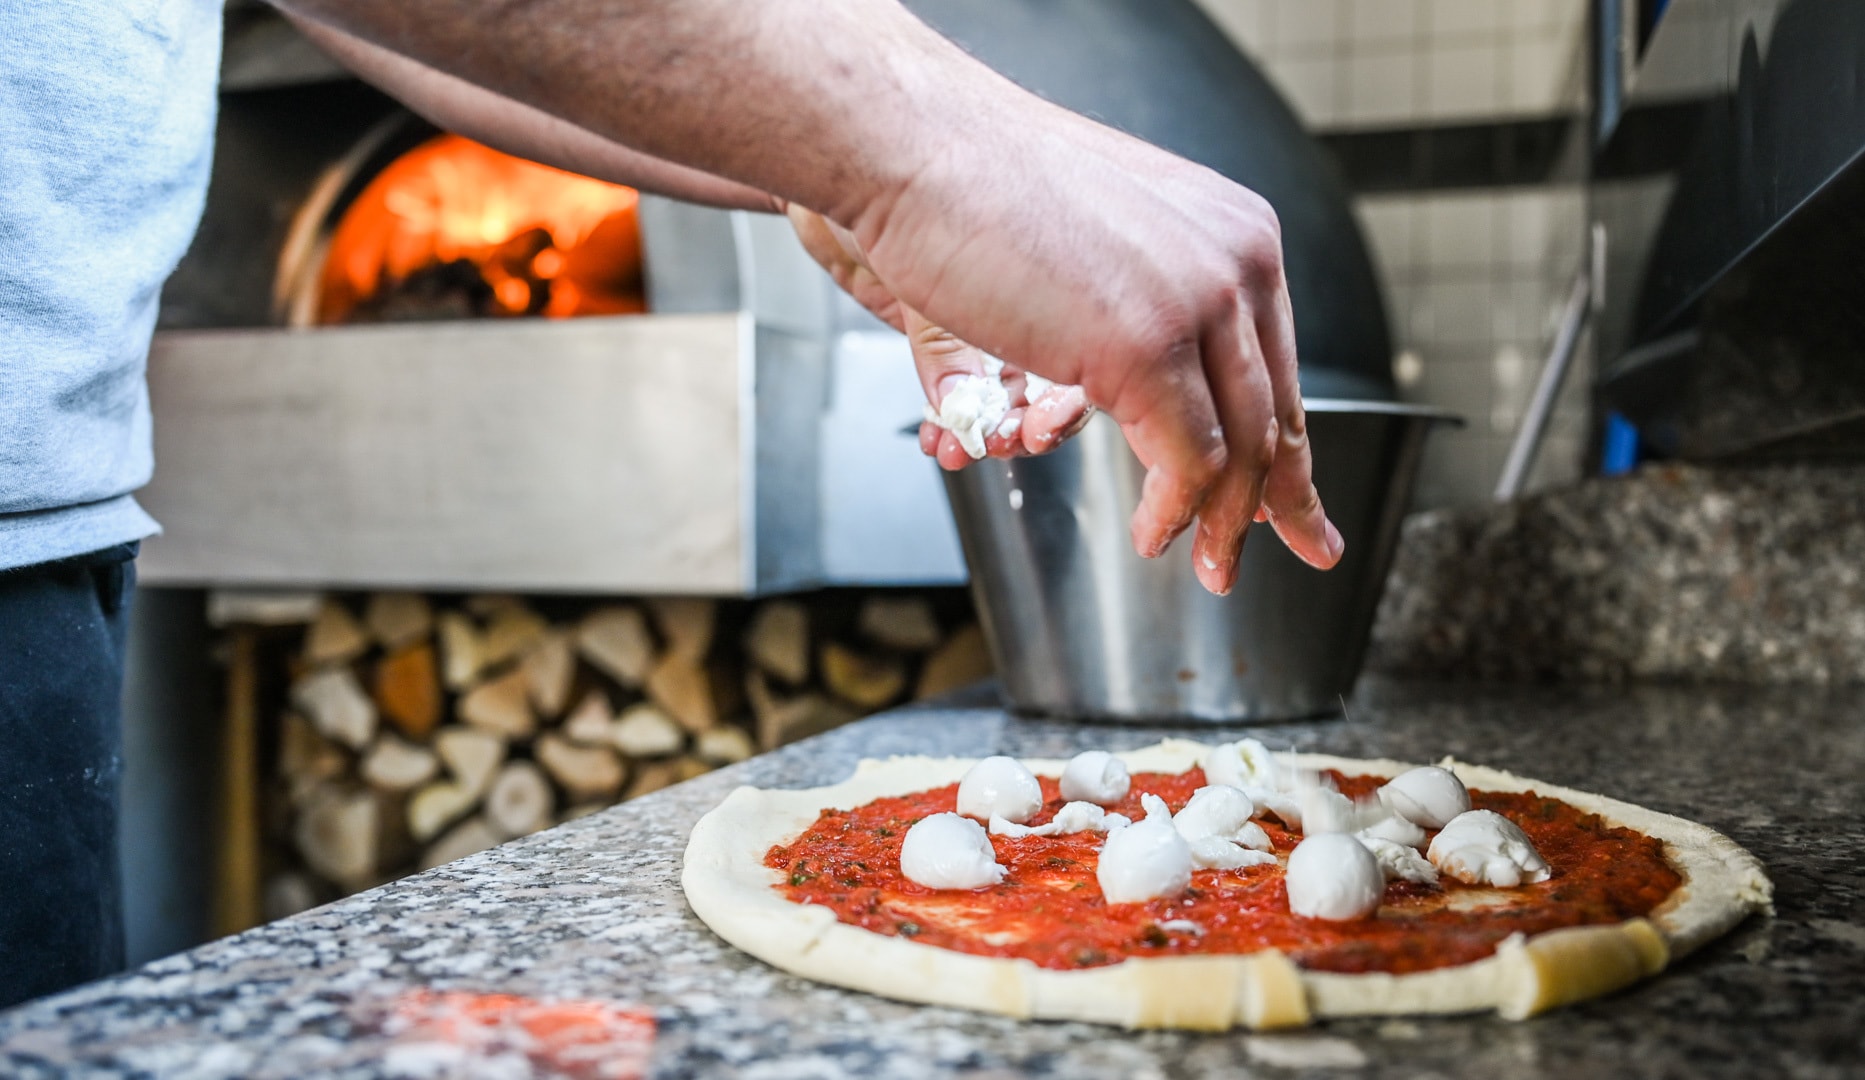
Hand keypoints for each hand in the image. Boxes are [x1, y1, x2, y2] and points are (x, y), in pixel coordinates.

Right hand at [838, 99, 1343, 594]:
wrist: (917, 147)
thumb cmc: (977, 187)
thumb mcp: (1099, 240)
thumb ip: (1146, 298)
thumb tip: (1158, 371)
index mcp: (1234, 230)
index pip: (1276, 360)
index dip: (1286, 438)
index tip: (1294, 494)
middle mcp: (1236, 260)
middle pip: (1274, 408)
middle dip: (1284, 494)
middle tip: (1299, 546)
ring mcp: (1198, 302)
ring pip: (1240, 445)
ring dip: (1223, 521)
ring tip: (1206, 564)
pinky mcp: (1148, 346)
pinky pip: (1186, 461)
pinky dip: (1173, 513)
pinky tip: (1153, 536)